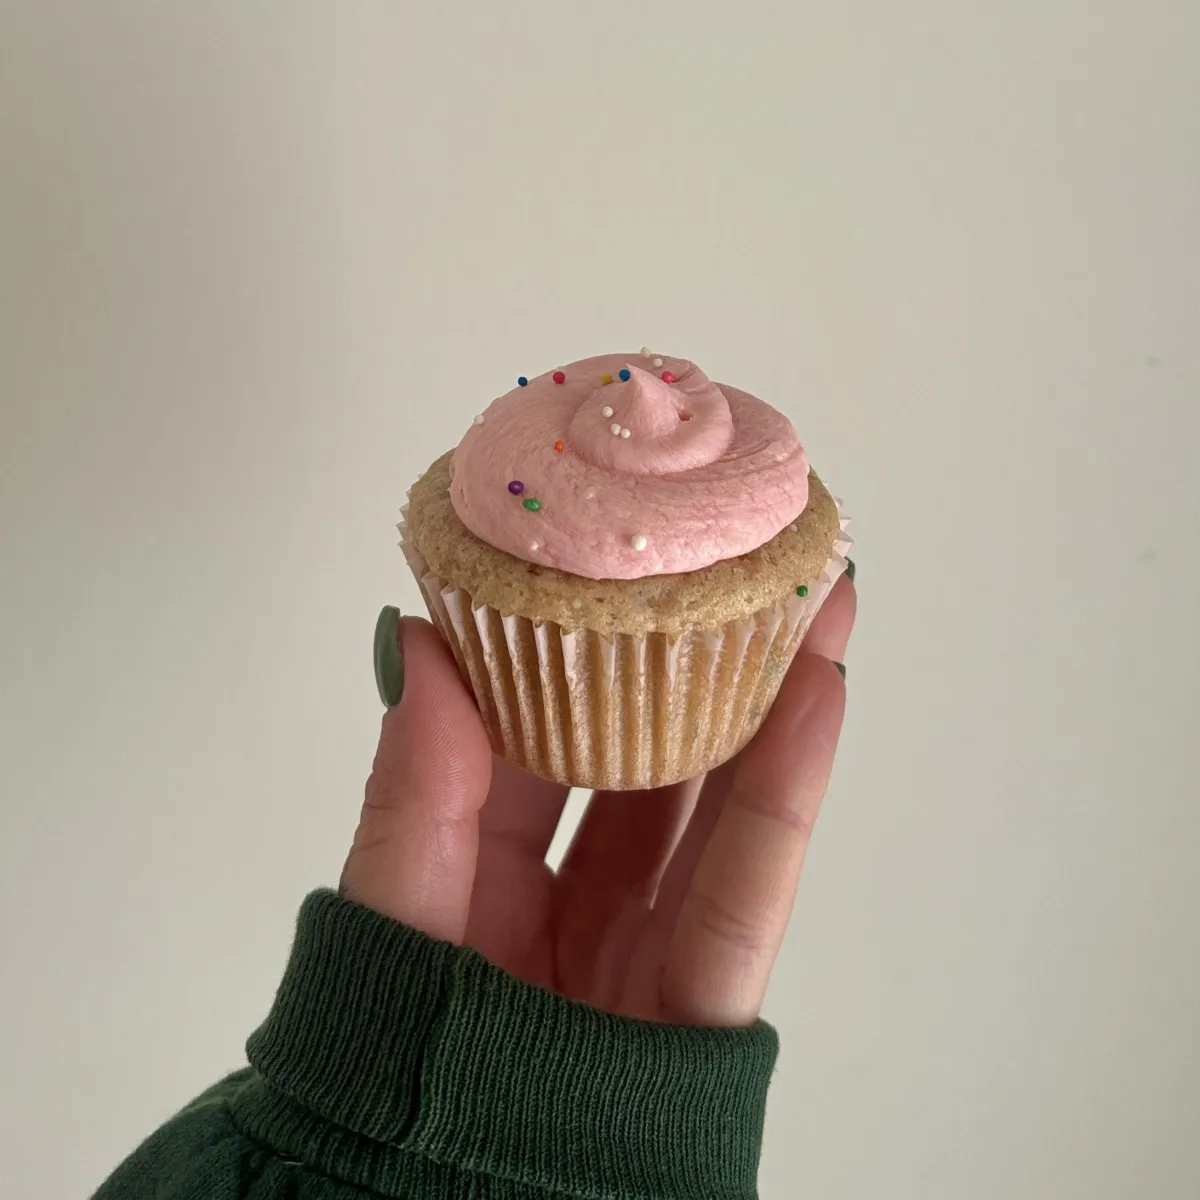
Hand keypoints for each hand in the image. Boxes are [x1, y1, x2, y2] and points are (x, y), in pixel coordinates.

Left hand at [342, 575, 855, 1026]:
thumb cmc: (391, 1070)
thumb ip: (413, 783)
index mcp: (484, 865)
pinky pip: (749, 891)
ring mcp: (644, 947)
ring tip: (810, 598)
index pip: (537, 731)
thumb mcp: (393, 909)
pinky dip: (785, 797)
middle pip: (646, 758)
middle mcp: (572, 897)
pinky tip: (820, 696)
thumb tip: (418, 638)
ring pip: (714, 806)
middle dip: (694, 661)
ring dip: (767, 701)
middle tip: (735, 559)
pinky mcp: (702, 1008)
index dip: (575, 645)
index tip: (612, 561)